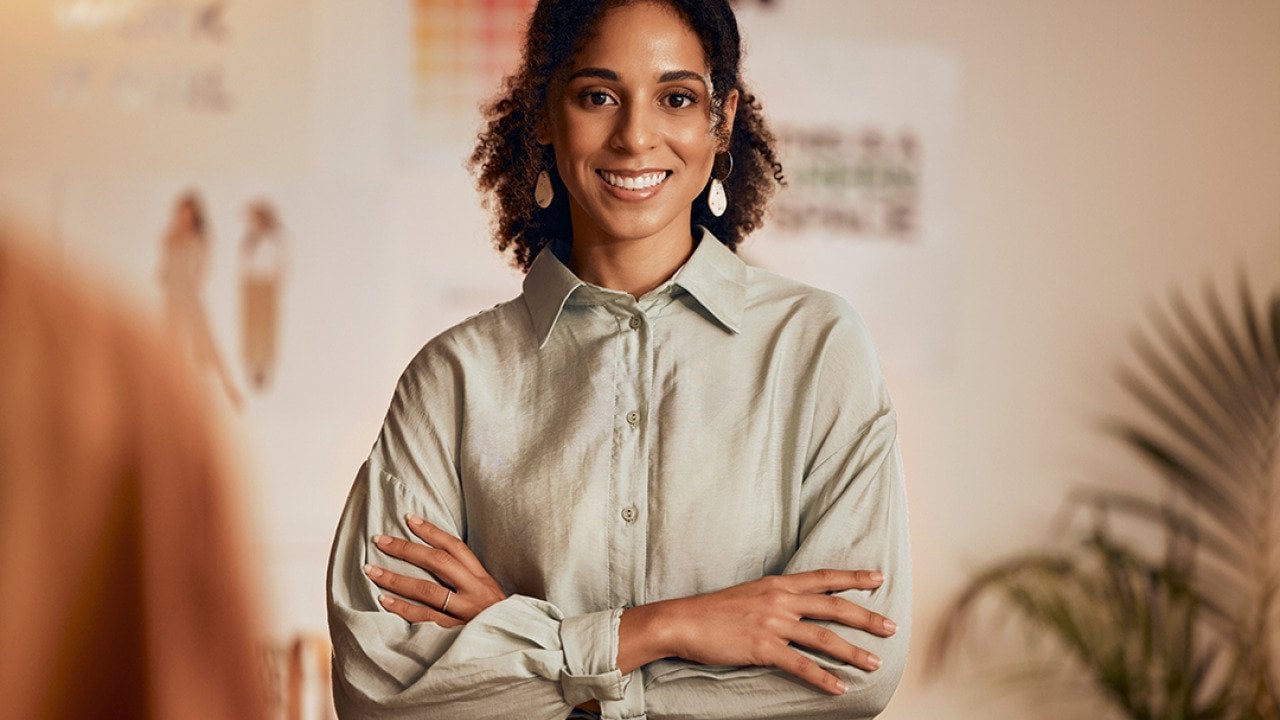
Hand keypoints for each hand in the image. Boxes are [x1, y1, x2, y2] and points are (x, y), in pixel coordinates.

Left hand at [364, 514, 507, 626]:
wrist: (517, 647)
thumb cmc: (497, 621)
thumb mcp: (489, 594)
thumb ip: (467, 580)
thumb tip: (434, 560)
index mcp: (482, 578)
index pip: (455, 547)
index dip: (432, 531)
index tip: (409, 519)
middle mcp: (475, 591)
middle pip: (438, 562)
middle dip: (406, 549)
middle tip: (380, 540)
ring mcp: (465, 612)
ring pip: (427, 590)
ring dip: (396, 579)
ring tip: (372, 570)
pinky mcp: (455, 633)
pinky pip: (424, 618)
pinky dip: (402, 609)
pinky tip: (384, 601)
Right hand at [639, 569, 894, 695]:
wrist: (683, 621)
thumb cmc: (713, 610)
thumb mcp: (750, 594)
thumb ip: (775, 598)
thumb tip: (796, 606)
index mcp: (777, 584)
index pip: (824, 578)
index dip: (853, 578)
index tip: (878, 579)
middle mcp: (780, 601)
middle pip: (834, 607)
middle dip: (866, 618)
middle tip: (892, 627)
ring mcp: (773, 624)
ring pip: (824, 638)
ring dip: (853, 652)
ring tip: (874, 663)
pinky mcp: (763, 648)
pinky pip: (801, 665)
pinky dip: (823, 677)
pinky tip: (839, 688)